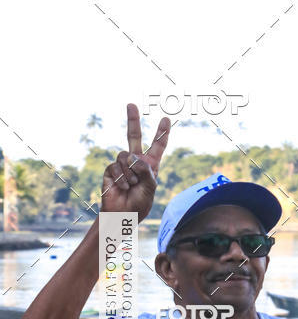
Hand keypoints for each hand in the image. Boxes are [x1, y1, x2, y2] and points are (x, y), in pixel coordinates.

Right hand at [101, 103, 170, 219]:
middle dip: (132, 120)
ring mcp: (122, 165)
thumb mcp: (150, 187)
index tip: (166, 119)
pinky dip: (122, 178)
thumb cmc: (140, 203)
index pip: (157, 146)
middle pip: (133, 136)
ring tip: (132, 185)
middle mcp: (136, 161)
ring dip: (130, 172)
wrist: (123, 215)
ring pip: (125, 156)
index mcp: (150, 165)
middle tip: (131, 104)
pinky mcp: (110, 170)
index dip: (162, 133)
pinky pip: (116, 167)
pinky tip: (123, 188)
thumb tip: (132, 157)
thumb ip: (146, 170)